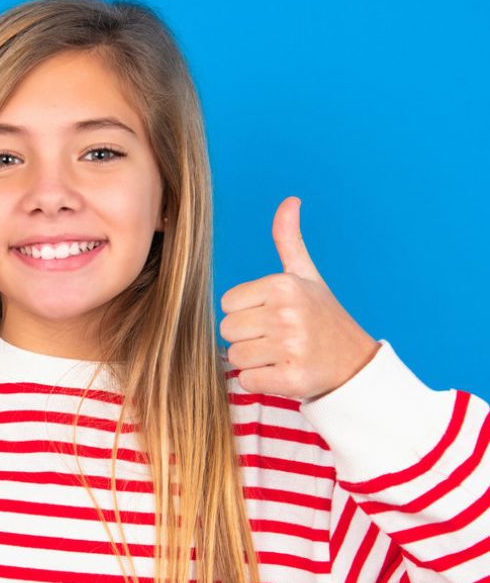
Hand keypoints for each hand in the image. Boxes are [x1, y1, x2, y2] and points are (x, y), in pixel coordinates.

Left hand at [218, 196, 380, 400]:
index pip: (227, 304)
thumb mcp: (307, 276)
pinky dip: (260, 382)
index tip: (270, 315)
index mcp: (283, 285)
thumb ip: (289, 240)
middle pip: (227, 330)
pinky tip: (283, 372)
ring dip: (253, 361)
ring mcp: (290, 347)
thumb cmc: (322, 317)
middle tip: (276, 338)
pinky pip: (247, 381)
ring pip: (235, 357)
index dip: (244, 312)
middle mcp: (287, 313)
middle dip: (246, 337)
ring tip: (280, 355)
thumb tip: (290, 200)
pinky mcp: (292, 379)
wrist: (355, 364)